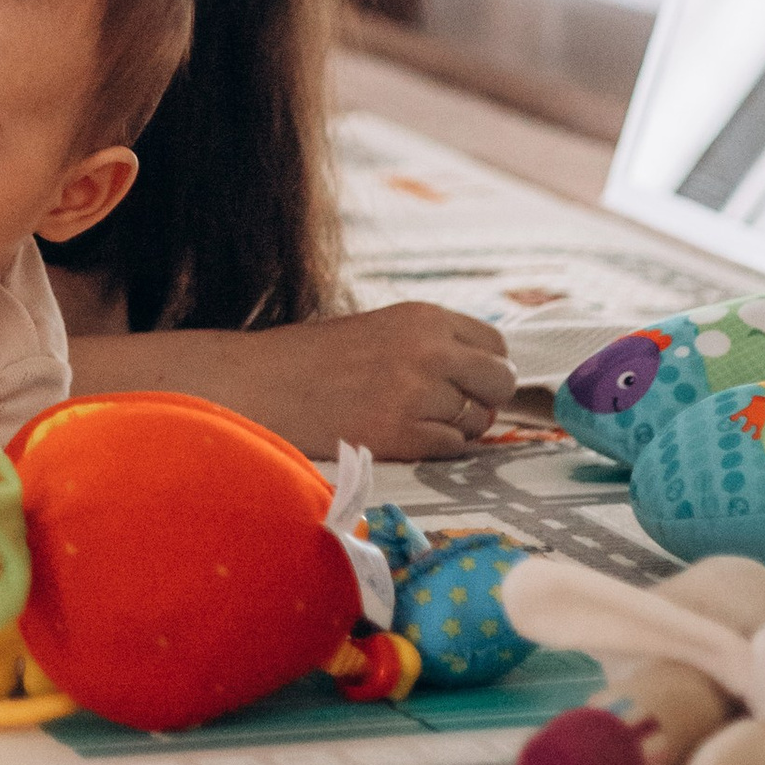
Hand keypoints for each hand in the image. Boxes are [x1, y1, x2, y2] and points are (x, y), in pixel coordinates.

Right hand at [235, 303, 517, 462]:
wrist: (263, 384)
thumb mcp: (381, 328)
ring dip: (458, 427)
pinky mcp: (403, 434)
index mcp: (423, 316)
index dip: (485, 367)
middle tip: (453, 408)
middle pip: (500, 381)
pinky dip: (437, 448)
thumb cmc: (315, 358)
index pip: (496, 344)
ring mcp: (418, 393)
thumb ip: (432, 343)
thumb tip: (481, 377)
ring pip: (478, 420)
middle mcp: (430, 350)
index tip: (467, 381)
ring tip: (415, 421)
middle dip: (485, 399)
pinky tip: (402, 436)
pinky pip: (453, 448)